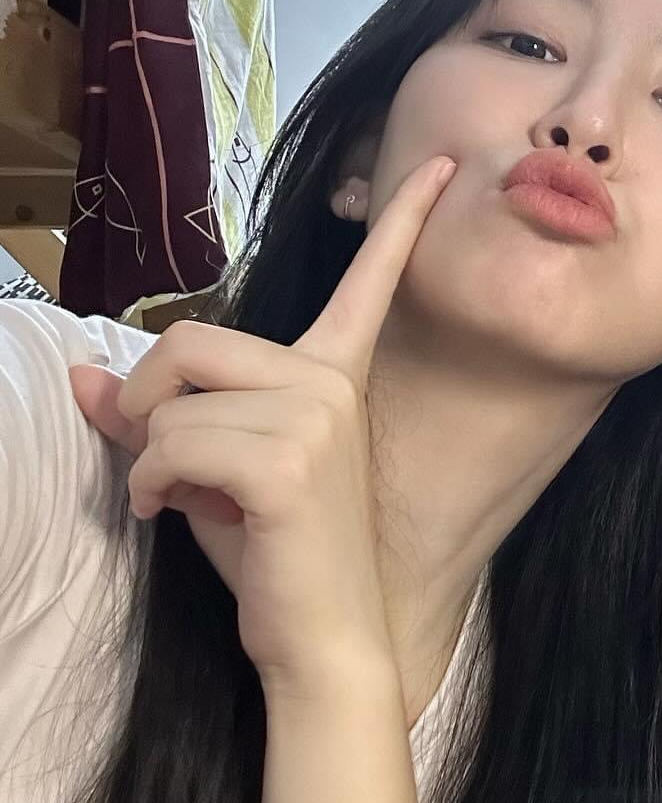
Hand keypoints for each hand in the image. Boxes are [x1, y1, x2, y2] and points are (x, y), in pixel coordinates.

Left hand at [70, 156, 455, 695]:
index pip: (371, 282)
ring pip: (174, 399)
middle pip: (190, 340)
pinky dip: (148, 484)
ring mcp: (318, 416)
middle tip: (162, 462)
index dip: (403, 221)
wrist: (320, 637)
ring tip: (177, 500)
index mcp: (335, 374)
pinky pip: (173, 442)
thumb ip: (151, 415)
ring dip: (148, 457)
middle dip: (147, 402)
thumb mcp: (205, 469)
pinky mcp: (290, 459)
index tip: (439, 164)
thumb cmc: (271, 552)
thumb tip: (81, 374)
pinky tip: (171, 516)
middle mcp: (333, 382)